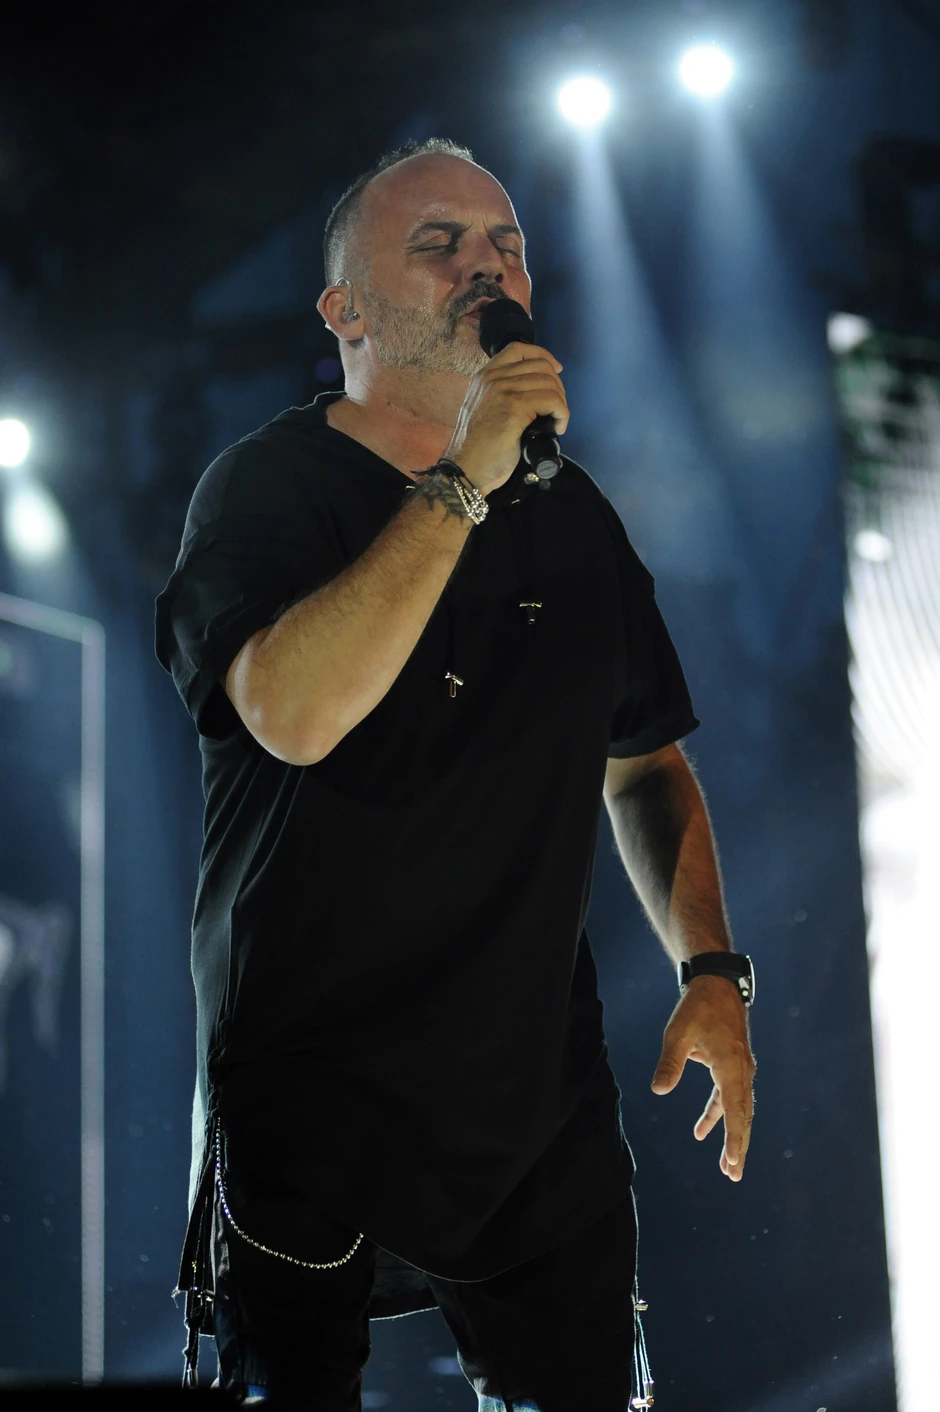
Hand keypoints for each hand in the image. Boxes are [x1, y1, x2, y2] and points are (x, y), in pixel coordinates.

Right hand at [444, 341, 568, 494]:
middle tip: (557, 408)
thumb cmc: (478, 449)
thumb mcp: (485, 411)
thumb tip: (535, 394)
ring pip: (548, 382)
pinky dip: (562, 413)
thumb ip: (502, 396)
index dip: (542, 355)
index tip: (556, 370)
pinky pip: (551, 400)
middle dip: (557, 386)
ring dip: (560, 402)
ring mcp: (502, 390)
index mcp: (484, 376)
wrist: (466, 469)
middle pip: (539, 365)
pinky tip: (558, 427)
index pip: (518, 349)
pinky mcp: (514, 406)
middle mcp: (492, 378)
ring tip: (557, 421)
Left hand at [651, 974, 755, 1180]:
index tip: (732, 1161)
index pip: (735, 1109)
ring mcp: (740, 1069)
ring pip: (738, 1109)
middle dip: (738, 1146)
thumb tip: (658, 1090)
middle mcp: (742, 1071)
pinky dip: (718, 1115)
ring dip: (731, 1136)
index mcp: (731, 1066)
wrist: (716, 984)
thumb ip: (670, 1062)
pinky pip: (728, 1097)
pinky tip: (701, 1131)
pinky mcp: (732, 1066)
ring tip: (725, 1165)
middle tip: (733, 1174)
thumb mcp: (678, 1033)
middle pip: (743, 1116)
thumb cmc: (697, 1008)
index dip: (733, 1137)